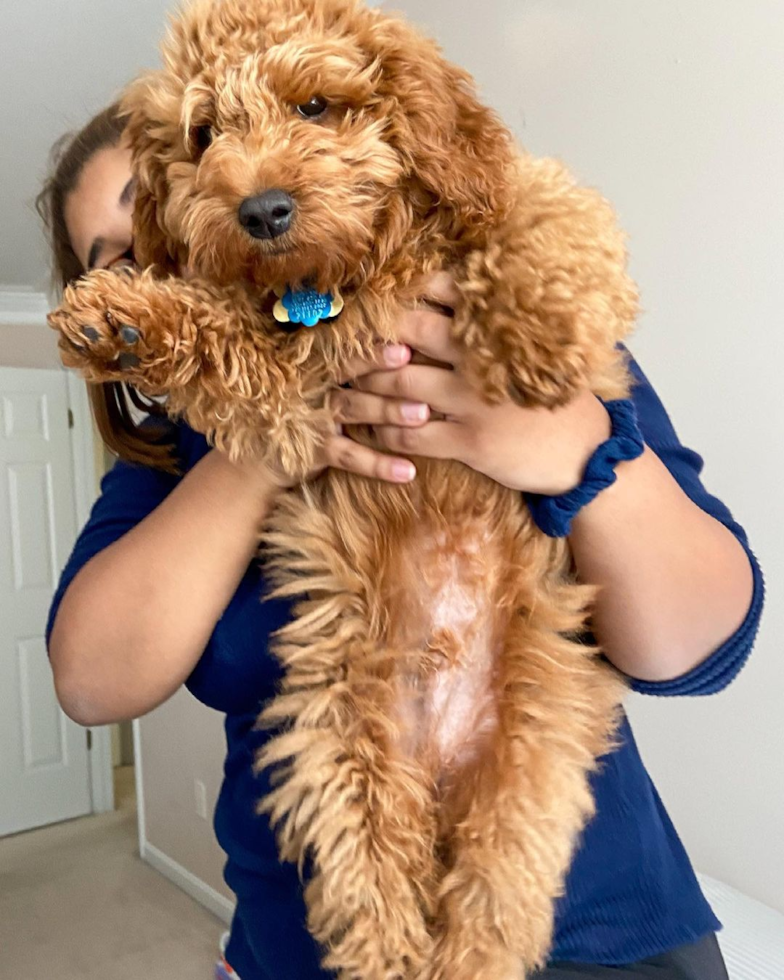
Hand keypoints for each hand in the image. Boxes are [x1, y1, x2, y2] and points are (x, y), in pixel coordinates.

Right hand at [227, 343, 430, 490]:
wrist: (257, 462)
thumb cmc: (299, 412)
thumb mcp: (314, 382)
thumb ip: (344, 364)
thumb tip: (400, 342)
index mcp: (314, 362)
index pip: (342, 343)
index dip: (368, 335)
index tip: (397, 329)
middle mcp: (311, 384)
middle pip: (348, 369)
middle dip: (380, 364)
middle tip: (414, 360)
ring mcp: (310, 416)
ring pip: (352, 408)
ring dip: (388, 410)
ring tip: (423, 414)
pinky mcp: (312, 450)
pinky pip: (349, 456)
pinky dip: (379, 465)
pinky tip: (408, 471)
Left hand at [354, 273, 612, 495]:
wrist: (586, 454)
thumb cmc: (555, 399)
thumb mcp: (536, 354)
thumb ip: (498, 331)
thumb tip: (455, 300)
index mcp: (499, 332)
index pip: (445, 294)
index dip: (405, 289)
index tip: (372, 290)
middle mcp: (483, 360)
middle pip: (411, 334)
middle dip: (372, 334)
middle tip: (341, 334)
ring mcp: (474, 403)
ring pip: (401, 387)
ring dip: (367, 385)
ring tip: (344, 381)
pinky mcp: (470, 443)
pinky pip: (412, 435)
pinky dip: (385, 432)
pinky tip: (371, 428)